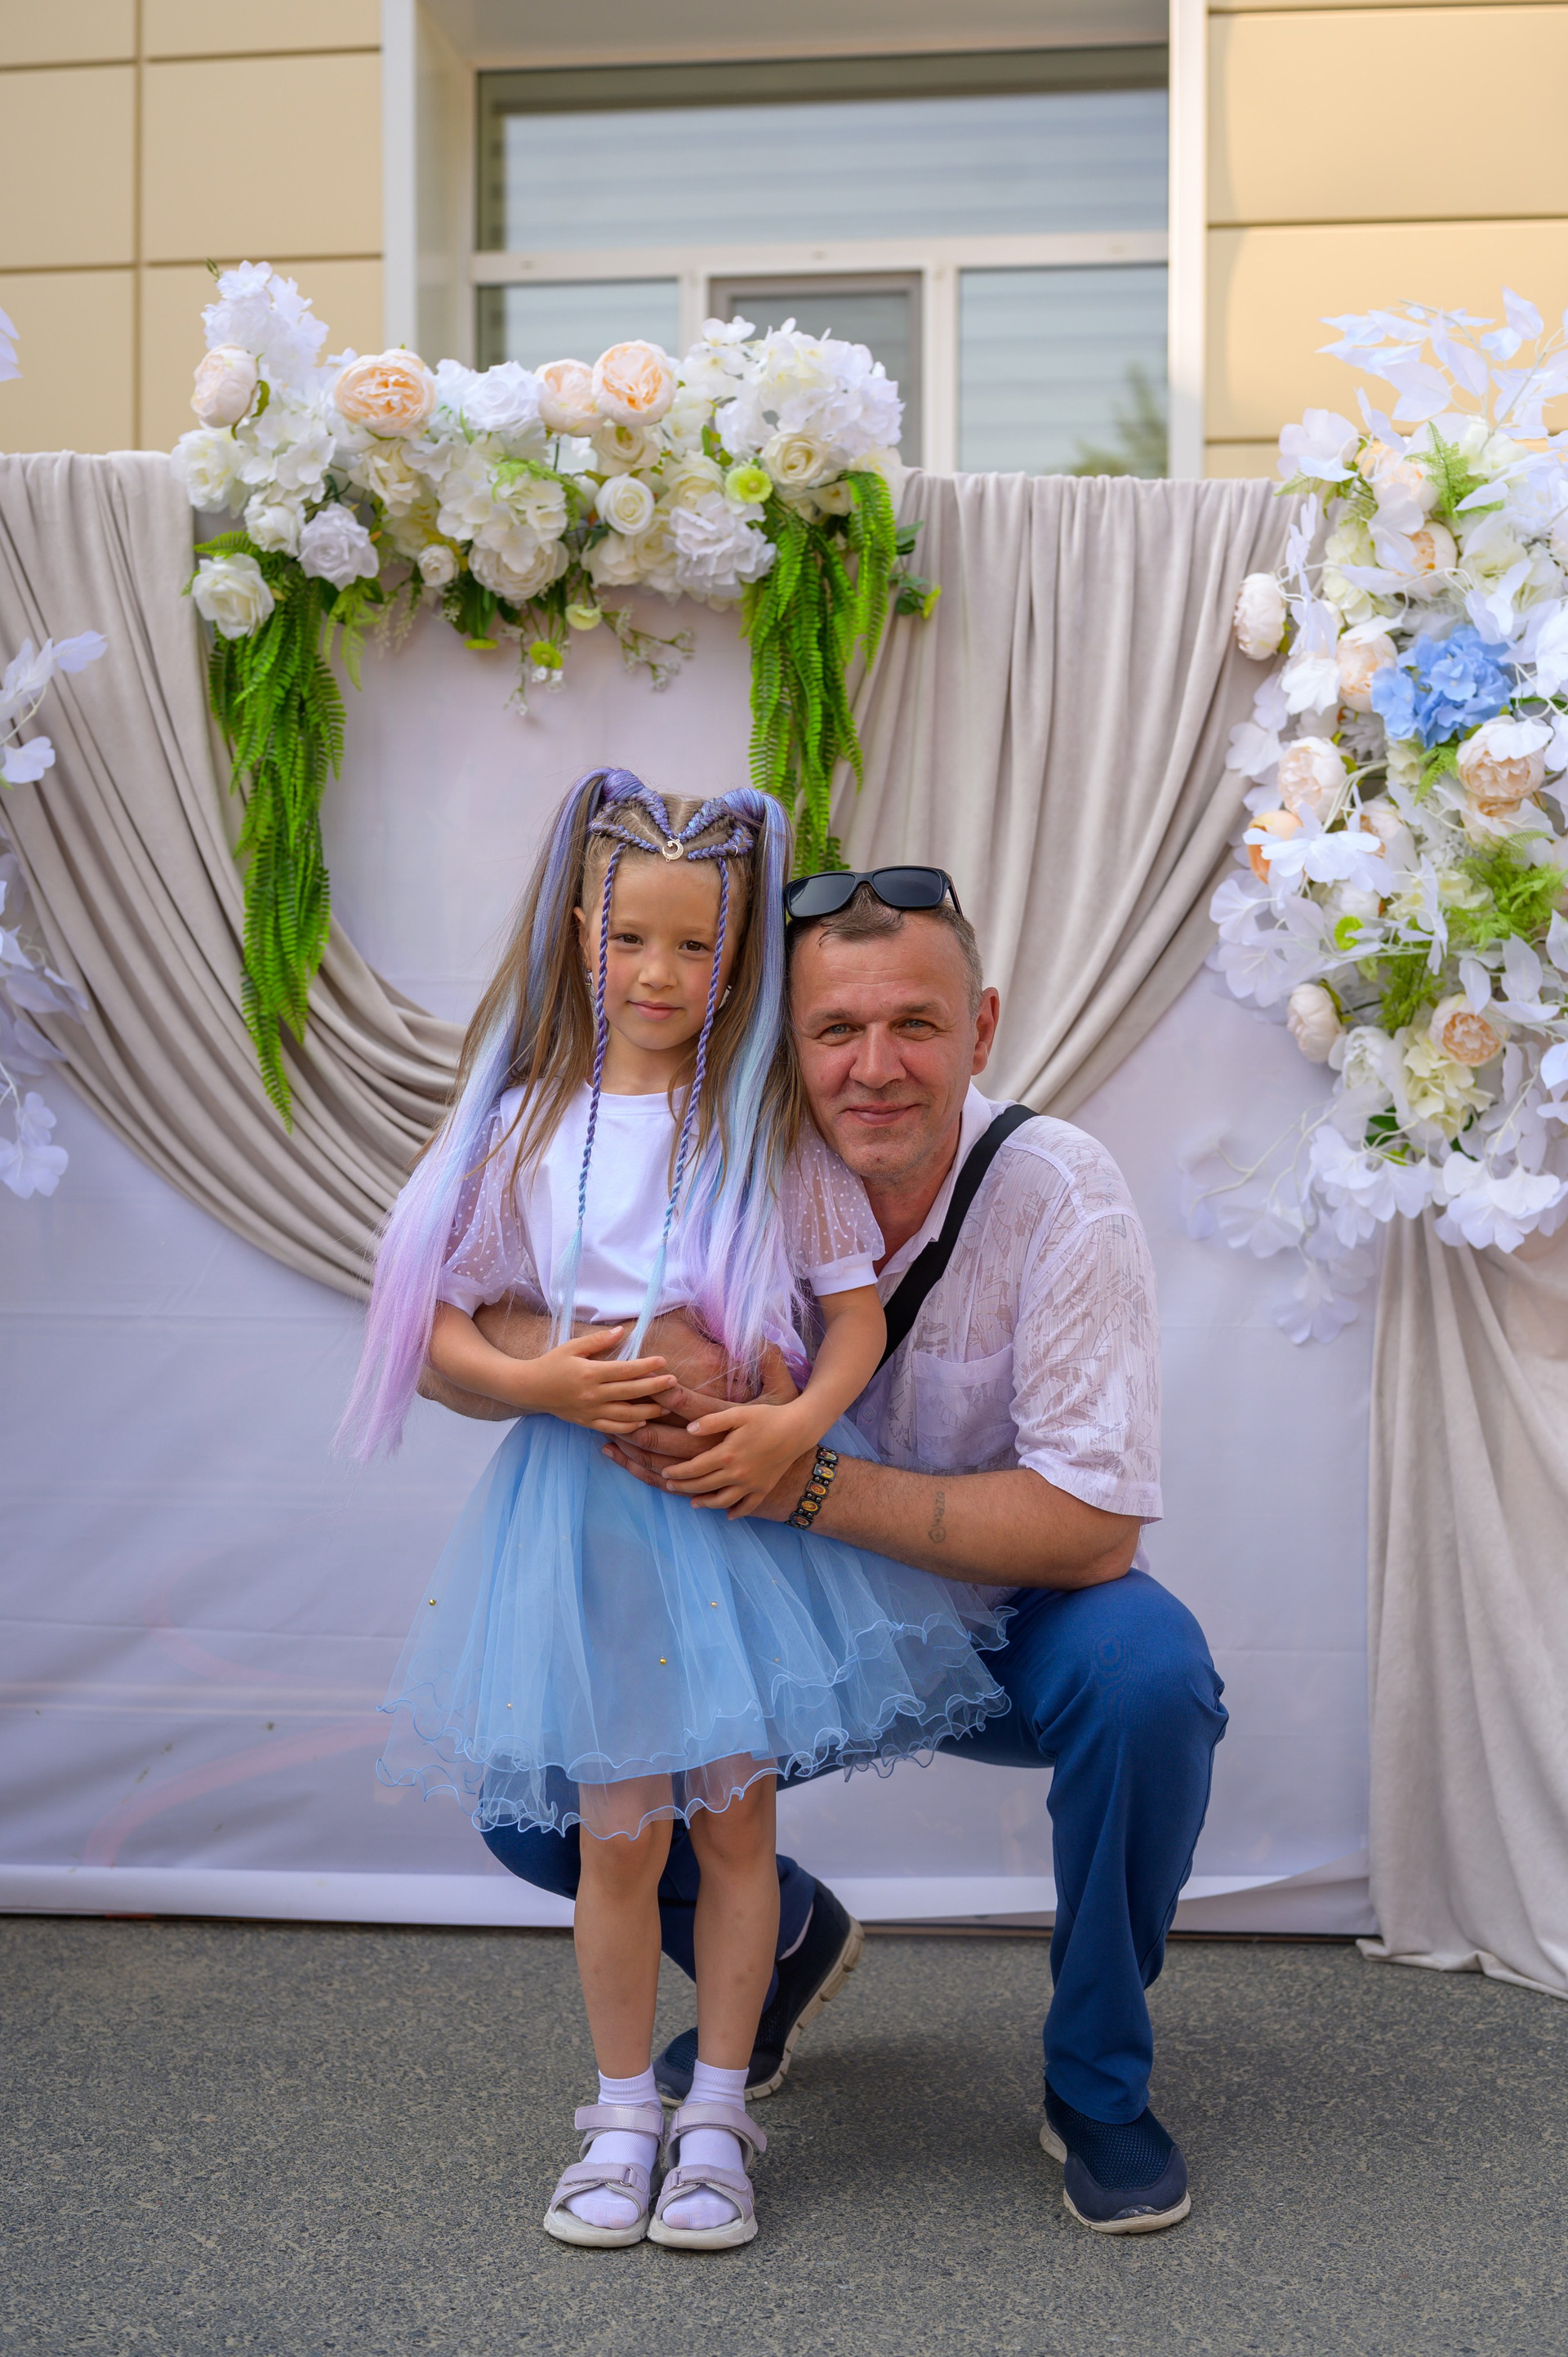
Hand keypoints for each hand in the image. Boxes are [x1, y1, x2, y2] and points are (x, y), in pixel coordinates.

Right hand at [521, 1327, 677, 1434]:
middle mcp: (592, 1395)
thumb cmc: (552, 1363)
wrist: (530, 1389)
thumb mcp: (572, 1346)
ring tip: (666, 1407)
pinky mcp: (586, 1423)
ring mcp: (590, 1412)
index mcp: (590, 1373)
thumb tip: (622, 1331)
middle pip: (630, 1393)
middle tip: (674, 1383)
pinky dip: (629, 1428)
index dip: (646, 1366)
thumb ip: (598, 1340)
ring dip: (648, 1412)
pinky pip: (612, 1428)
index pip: (624, 1370)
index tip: (663, 1362)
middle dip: (655, 1388)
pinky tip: (643, 1423)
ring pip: (625, 1416)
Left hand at [651, 1397, 815, 1518]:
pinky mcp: (764, 1489)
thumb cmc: (767, 1417)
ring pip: (722, 1501)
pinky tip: (727, 1515)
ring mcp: (751, 1484)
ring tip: (693, 1503)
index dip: (677, 1472)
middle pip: (703, 1486)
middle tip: (670, 1485)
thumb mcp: (738, 1413)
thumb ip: (712, 1421)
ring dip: (705, 1503)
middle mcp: (737, 1474)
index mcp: (727, 1455)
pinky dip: (736, 1513)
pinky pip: (747, 1507)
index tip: (665, 1473)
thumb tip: (689, 1429)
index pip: (694, 1468)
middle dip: (683, 1487)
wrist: (798, 1429)